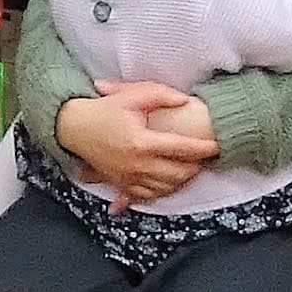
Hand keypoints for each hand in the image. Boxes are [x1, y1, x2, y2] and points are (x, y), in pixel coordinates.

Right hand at [52, 83, 216, 205]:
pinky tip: (171, 183)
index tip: (217, 145)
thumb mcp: (132, 95)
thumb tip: (184, 100)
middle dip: (196, 167)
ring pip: (166, 188)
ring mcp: (129, 178)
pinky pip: (147, 197)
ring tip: (192, 168)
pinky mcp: (121, 184)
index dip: (203, 148)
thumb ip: (161, 95)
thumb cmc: (104, 110)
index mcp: (142, 142)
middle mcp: (137, 165)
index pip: (182, 148)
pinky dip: (163, 192)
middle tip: (206, 157)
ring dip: (183, 180)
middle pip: (178, 174)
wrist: (74, 128)